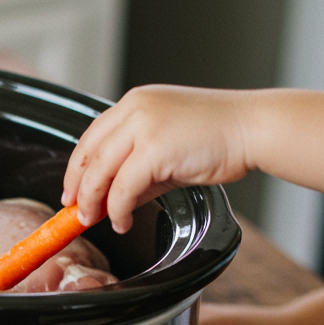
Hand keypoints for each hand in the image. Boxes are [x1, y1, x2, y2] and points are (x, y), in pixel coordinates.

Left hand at [62, 85, 253, 232]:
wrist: (253, 129)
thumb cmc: (216, 137)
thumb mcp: (163, 152)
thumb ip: (134, 174)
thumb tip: (109, 202)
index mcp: (134, 103)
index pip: (90, 138)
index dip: (75, 170)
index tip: (70, 193)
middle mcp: (134, 109)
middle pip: (88, 155)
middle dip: (77, 190)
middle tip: (76, 213)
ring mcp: (143, 125)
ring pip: (99, 173)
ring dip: (93, 203)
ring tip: (95, 221)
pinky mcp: (154, 148)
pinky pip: (122, 188)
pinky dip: (117, 211)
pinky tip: (122, 221)